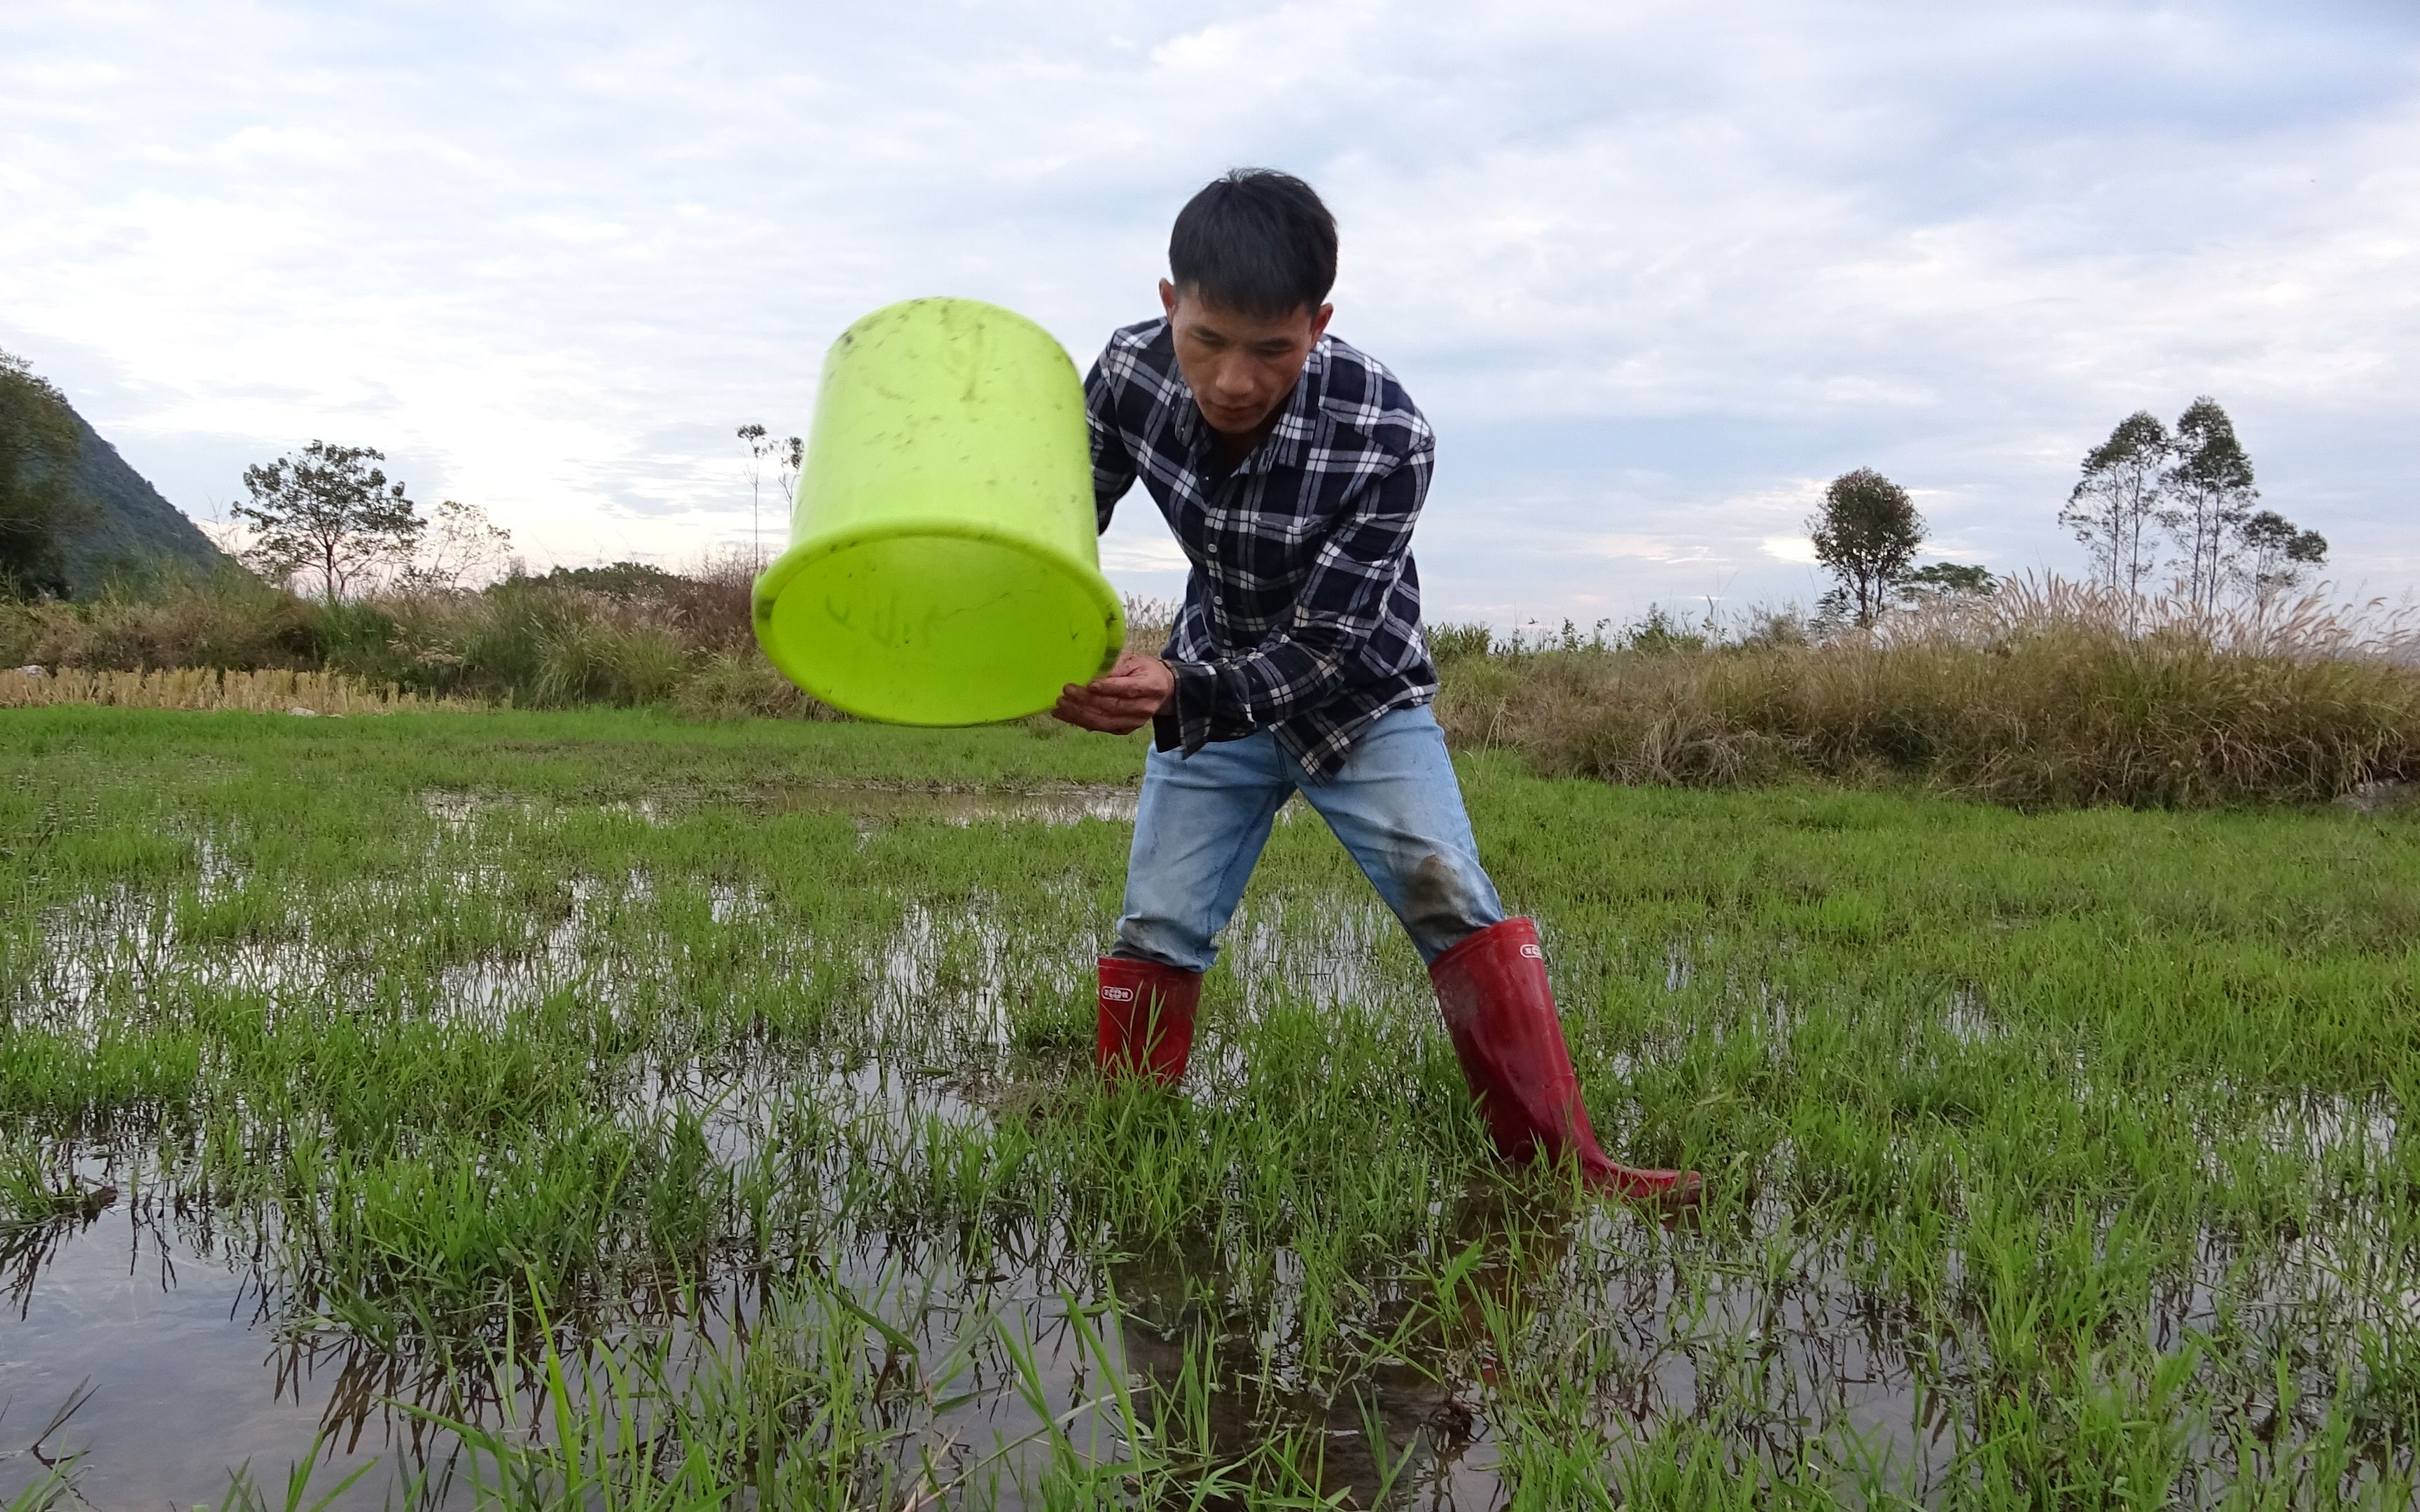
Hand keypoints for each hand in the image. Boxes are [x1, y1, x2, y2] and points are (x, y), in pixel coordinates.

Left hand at [1052, 650, 1173, 734]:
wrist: (1160, 688)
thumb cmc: (1143, 670)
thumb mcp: (1133, 660)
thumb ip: (1115, 664)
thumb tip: (1089, 667)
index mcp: (1151, 686)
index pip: (1129, 689)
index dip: (1109, 687)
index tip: (1089, 684)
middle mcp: (1145, 707)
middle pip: (1113, 707)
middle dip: (1087, 701)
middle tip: (1066, 692)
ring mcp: (1135, 722)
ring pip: (1104, 721)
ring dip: (1079, 713)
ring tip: (1060, 704)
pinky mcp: (1124, 730)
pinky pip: (1099, 728)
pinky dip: (1079, 721)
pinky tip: (1064, 714)